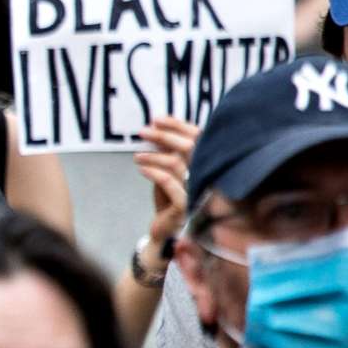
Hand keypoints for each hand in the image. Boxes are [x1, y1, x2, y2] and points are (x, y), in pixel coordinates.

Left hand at [133, 116, 198, 243]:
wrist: (165, 228)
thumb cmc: (167, 198)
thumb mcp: (169, 172)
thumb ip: (168, 153)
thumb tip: (156, 129)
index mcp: (208, 165)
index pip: (198, 138)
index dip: (178, 126)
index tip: (157, 119)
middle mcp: (209, 176)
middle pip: (189, 147)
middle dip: (164, 136)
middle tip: (144, 131)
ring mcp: (199, 191)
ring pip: (177, 164)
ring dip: (154, 156)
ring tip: (137, 156)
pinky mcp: (187, 205)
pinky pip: (169, 182)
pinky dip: (153, 172)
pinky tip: (141, 169)